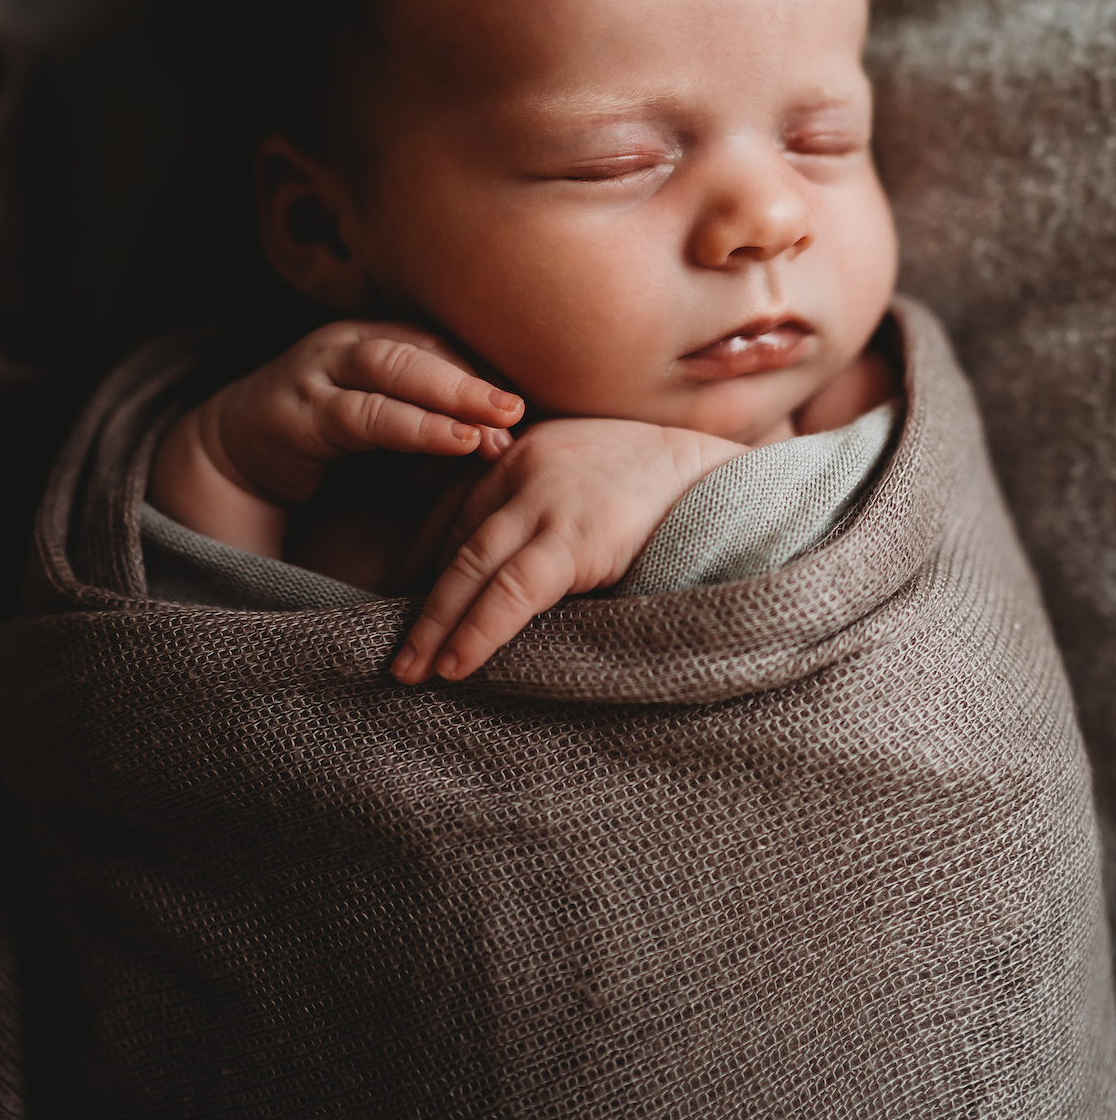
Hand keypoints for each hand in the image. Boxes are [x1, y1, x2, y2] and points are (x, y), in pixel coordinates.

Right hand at [149, 322, 523, 556]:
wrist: (234, 461)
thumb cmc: (331, 450)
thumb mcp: (396, 441)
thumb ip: (444, 436)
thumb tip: (507, 442)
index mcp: (380, 343)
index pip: (445, 345)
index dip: (488, 373)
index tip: (533, 407)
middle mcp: (351, 346)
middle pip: (424, 347)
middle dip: (477, 376)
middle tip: (523, 406)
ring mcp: (321, 372)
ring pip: (396, 369)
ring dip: (452, 393)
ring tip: (498, 419)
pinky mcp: (297, 410)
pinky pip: (364, 413)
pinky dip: (415, 426)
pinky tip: (454, 439)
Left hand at [391, 416, 745, 683]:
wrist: (724, 475)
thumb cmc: (667, 484)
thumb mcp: (592, 475)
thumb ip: (549, 502)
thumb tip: (513, 567)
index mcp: (524, 449)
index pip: (455, 510)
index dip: (426, 559)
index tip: (407, 598)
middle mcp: (521, 466)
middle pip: (453, 541)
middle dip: (420, 599)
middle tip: (394, 648)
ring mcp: (545, 500)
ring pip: (469, 567)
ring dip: (434, 623)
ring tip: (409, 669)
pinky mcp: (573, 537)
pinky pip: (509, 591)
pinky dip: (475, 629)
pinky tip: (453, 663)